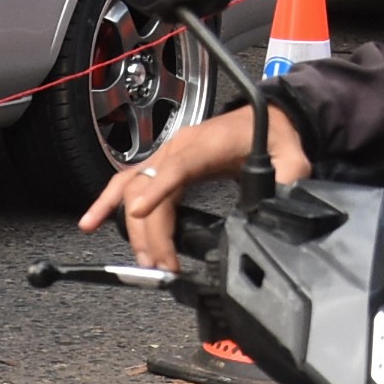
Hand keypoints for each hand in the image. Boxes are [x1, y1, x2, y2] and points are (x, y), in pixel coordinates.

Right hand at [76, 103, 311, 269]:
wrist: (267, 117)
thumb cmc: (274, 136)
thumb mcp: (293, 159)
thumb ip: (289, 181)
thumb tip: (279, 206)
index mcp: (207, 144)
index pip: (177, 167)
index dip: (157, 190)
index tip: (140, 214)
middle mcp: (179, 147)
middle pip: (148, 188)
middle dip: (150, 231)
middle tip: (163, 265)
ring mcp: (166, 156)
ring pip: (133, 189)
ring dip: (131, 226)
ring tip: (143, 261)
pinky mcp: (161, 166)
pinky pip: (127, 184)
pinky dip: (108, 203)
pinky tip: (91, 222)